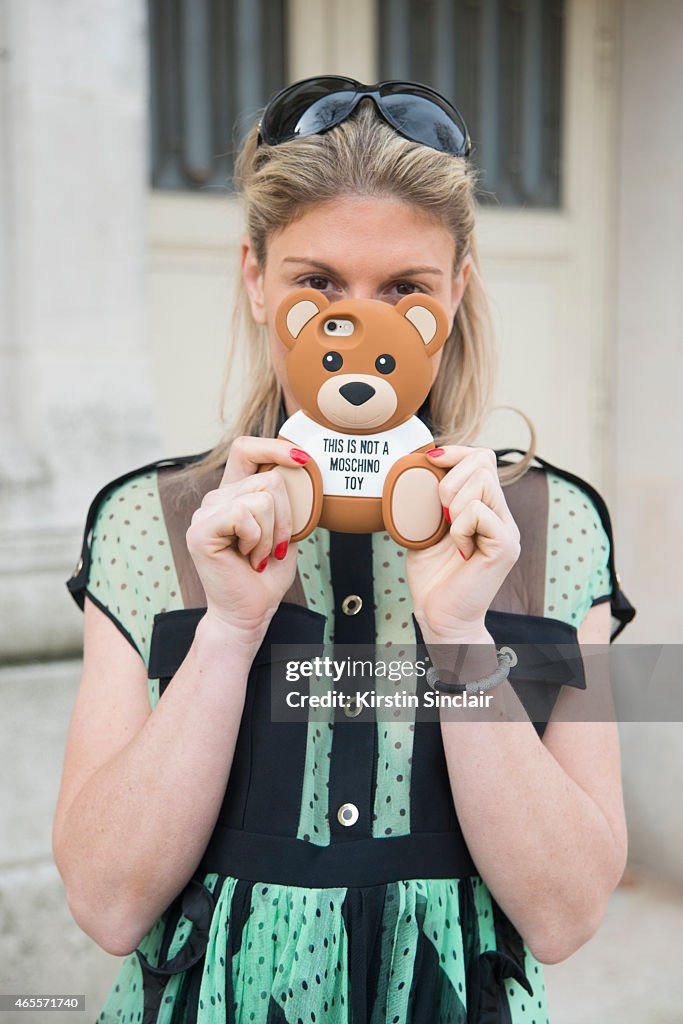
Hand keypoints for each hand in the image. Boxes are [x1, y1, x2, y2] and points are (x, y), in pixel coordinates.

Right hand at [185, 436, 310, 639]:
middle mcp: (215, 499)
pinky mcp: (201, 530)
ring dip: (273, 533)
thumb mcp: (285, 529)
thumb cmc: (267, 575)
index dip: (273, 446)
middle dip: (287, 515)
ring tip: (260, 555)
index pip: (245, 449)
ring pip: (261, 497)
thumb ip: (286, 499)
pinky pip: (245, 514)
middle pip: (268, 477)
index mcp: (233, 494)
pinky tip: (249, 559)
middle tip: (276, 548)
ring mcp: (204, 513)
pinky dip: (258, 539)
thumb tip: (301, 466)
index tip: (303, 459)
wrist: (251, 612)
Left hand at [406, 446, 520, 640]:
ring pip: (483, 482)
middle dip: (451, 479)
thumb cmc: (433, 576)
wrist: (440, 615)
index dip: (457, 452)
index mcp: (485, 508)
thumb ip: (427, 499)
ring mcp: (507, 530)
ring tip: (449, 530)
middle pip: (484, 461)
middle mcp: (501, 515)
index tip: (431, 460)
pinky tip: (459, 548)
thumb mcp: (424, 527)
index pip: (483, 458)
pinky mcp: (505, 546)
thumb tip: (418, 467)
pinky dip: (460, 527)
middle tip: (441, 512)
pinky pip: (480, 512)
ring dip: (454, 502)